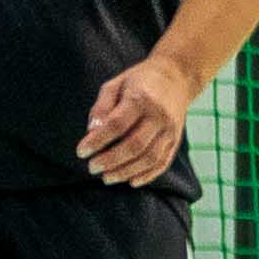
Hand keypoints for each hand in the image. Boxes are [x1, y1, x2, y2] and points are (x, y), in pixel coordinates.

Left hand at [82, 53, 201, 185]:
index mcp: (141, 99)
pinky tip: (131, 182)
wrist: (177, 77)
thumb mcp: (115, 85)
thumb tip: (91, 131)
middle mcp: (159, 116)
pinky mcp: (176, 140)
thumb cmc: (138, 82)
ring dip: (126, 172)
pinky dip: (147, 175)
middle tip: (92, 168)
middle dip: (110, 161)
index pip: (117, 125)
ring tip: (106, 178)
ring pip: (149, 157)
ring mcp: (170, 129)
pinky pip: (163, 162)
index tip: (81, 152)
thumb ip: (101, 107)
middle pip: (134, 145)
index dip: (97, 141)